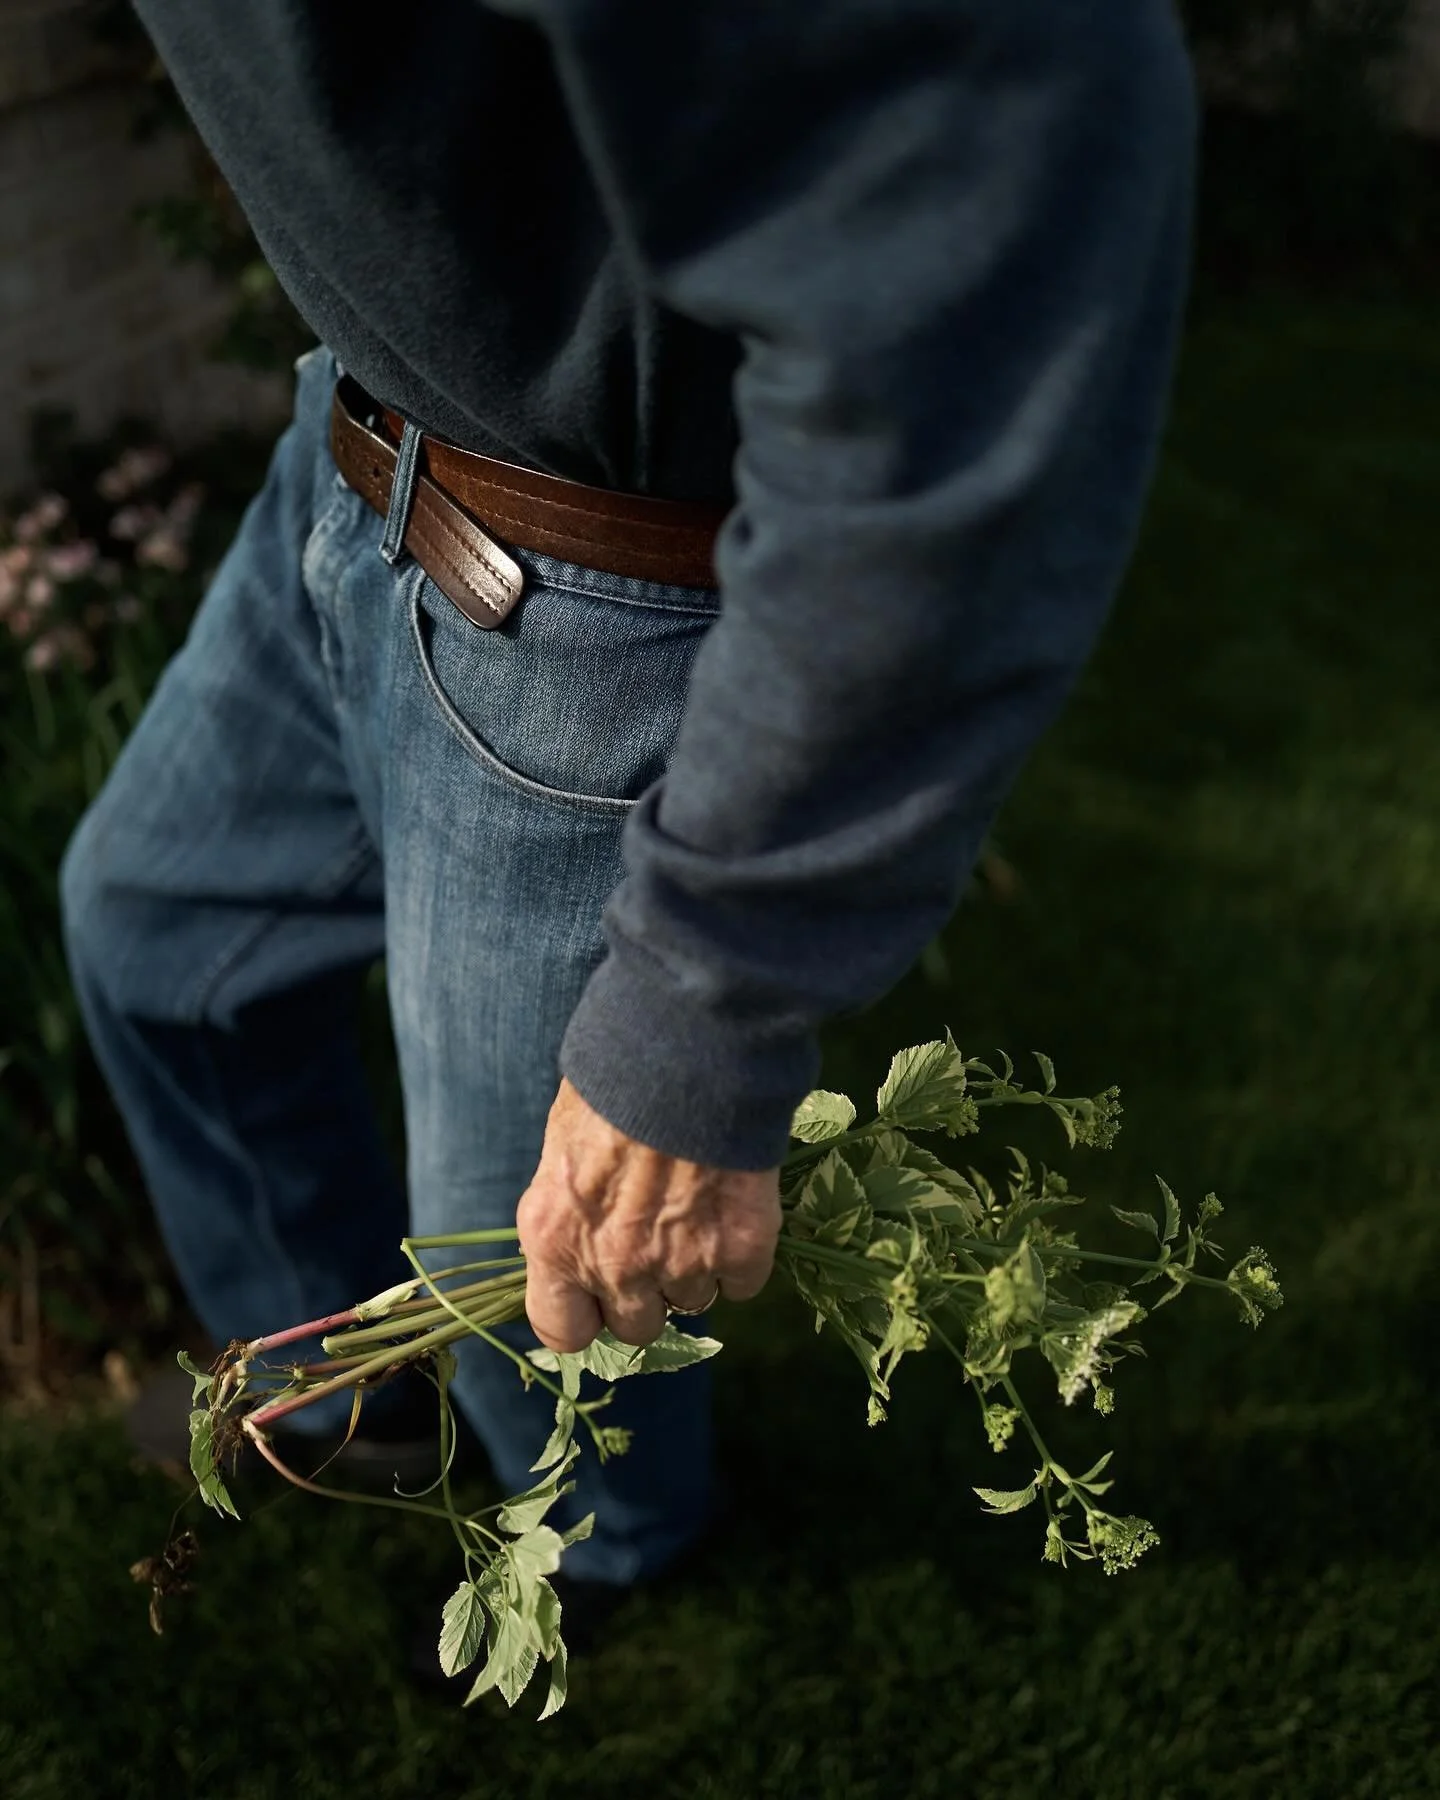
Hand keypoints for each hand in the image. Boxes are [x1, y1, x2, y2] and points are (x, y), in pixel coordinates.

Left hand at [516, 1077, 781, 1352]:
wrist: (688, 1049)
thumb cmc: (616, 1075)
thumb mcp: (565, 1138)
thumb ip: (573, 1197)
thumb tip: (587, 1212)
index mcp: (554, 1237)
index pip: (560, 1330)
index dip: (584, 1315)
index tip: (599, 1296)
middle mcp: (612, 1264)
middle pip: (636, 1327)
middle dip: (648, 1294)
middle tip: (660, 1243)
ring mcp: (679, 1263)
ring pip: (692, 1304)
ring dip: (696, 1270)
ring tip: (701, 1211)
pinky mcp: (740, 1250)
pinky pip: (743, 1284)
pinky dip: (742, 1258)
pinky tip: (735, 1212)